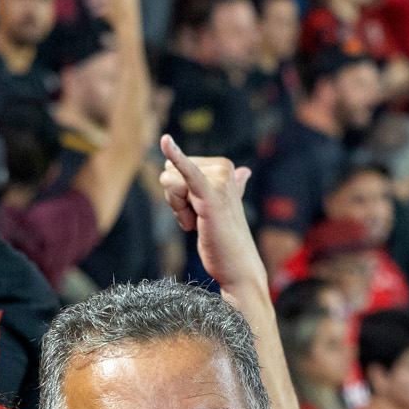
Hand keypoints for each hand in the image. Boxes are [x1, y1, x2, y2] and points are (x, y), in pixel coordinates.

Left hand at [157, 135, 263, 300]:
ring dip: (178, 209)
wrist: (238, 267)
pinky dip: (175, 156)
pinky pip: (187, 173)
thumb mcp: (220, 207)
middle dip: (176, 200)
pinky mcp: (211, 196)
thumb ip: (231, 187)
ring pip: (168, 182)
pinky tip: (165, 141)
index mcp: (224, 166)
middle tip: (199, 220)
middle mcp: (223, 168)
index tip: (200, 213)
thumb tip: (244, 172)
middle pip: (169, 172)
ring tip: (201, 223)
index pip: (175, 168)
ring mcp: (219, 181)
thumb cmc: (227, 240)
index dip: (179, 195)